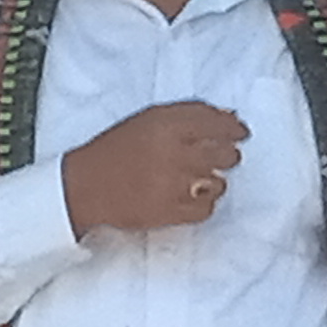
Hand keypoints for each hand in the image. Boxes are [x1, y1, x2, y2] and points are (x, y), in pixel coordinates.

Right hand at [61, 102, 247, 236]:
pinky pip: (207, 209)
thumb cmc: (114, 150)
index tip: (241, 132)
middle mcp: (174, 152)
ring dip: (213, 181)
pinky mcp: (172, 212)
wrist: (85, 187)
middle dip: (227, 155)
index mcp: (167, 125)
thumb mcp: (147, 120)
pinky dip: (203, 203)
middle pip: (225, 154)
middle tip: (220, 157)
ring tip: (196, 179)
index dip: (235, 128)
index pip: (218, 123)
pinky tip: (188, 196)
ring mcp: (175, 184)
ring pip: (220, 183)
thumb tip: (228, 116)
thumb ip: (187, 114)